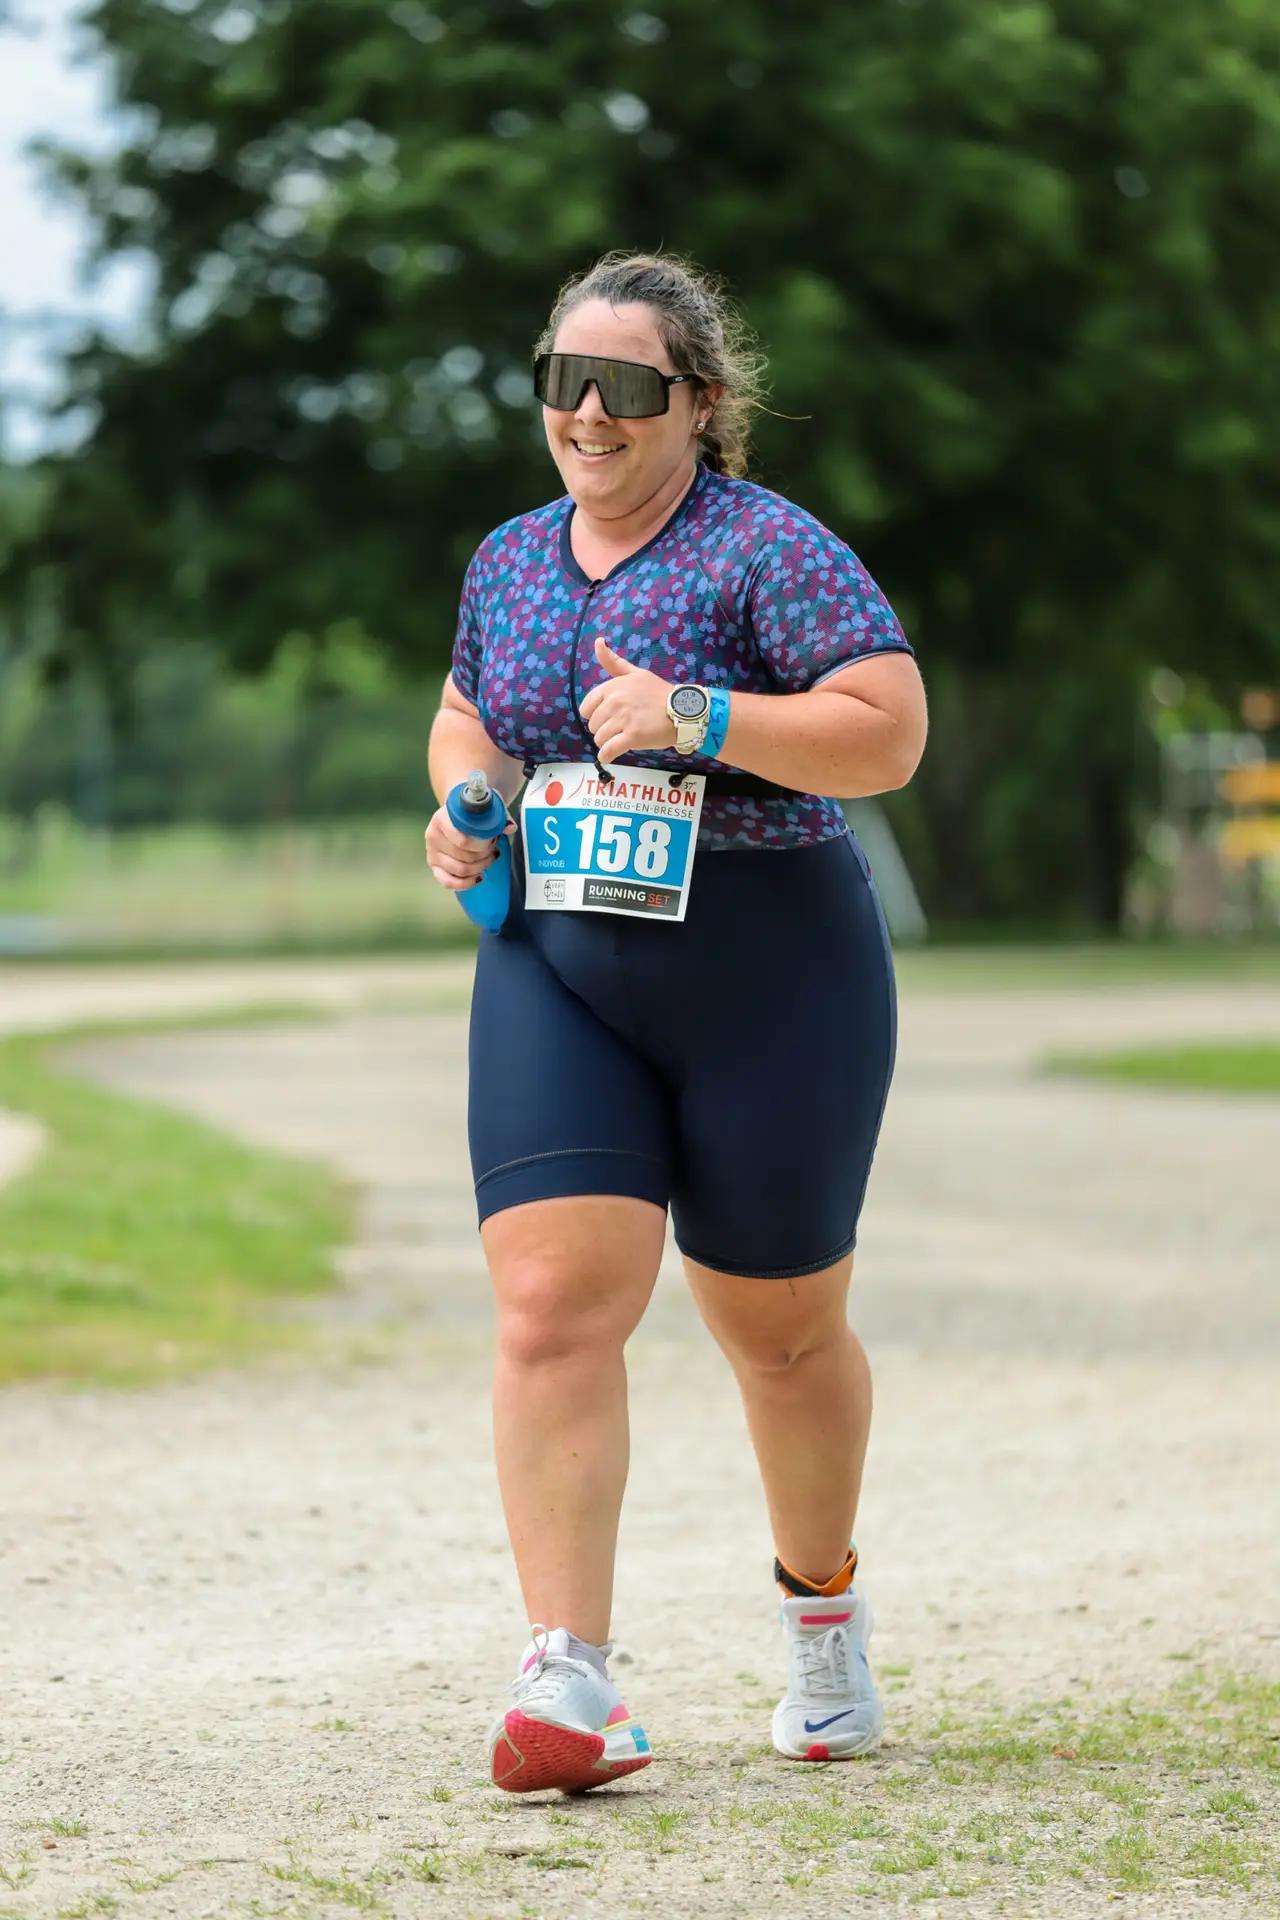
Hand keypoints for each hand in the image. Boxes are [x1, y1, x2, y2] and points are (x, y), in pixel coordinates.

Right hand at [424, 803, 512, 891]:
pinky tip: (479, 877)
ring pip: (460, 870)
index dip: (483, 845)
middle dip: (485, 856)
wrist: (458, 811)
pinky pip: (448, 882)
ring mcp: (432, 853)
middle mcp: (433, 836)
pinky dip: (466, 883)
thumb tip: (510, 827)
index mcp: (441, 819)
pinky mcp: (434, 866)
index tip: (494, 839)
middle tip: (494, 848)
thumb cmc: (472, 809)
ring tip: (490, 858)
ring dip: (480, 867)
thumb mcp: (485, 806)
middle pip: (464, 857)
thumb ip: (499, 815)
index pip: (463, 842)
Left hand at [579, 637, 677, 764]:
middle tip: (621, 728)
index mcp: (612, 687)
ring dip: (607, 743)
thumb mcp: (636, 673)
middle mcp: (615, 701)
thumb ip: (614, 662)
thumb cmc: (658, 693)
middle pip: (593, 725)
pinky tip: (610, 755)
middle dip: (604, 730)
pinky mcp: (632, 736)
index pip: (587, 708)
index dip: (597, 715)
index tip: (610, 717)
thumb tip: (598, 641)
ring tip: (621, 740)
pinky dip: (607, 755)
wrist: (682, 710)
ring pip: (600, 739)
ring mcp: (623, 719)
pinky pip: (609, 750)